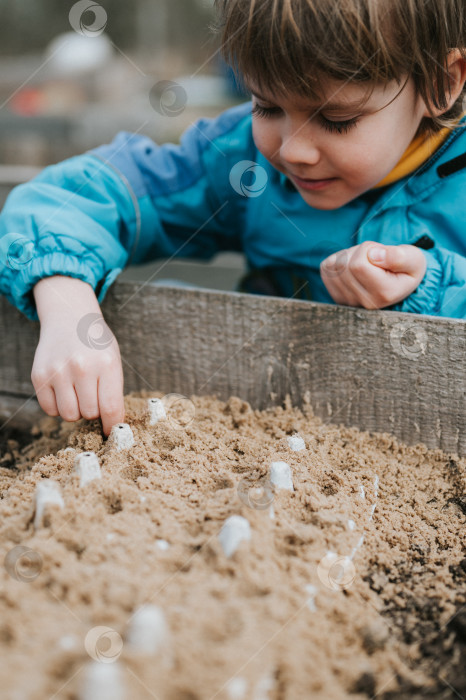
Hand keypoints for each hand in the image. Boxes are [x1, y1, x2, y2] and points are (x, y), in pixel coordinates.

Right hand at [31, 276, 124, 435]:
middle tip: (93, 394)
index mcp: (106, 364)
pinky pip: (50, 410)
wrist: (69, 318)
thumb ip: (114, 391)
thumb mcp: (113, 360)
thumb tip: (113, 425)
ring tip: (78, 391)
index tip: (112, 432)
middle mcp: (81, 367)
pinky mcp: (39, 375)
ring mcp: (58, 371)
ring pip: (69, 415)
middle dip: (94, 410)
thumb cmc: (96, 344)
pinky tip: (63, 390)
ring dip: (75, 409)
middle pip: (89, 413)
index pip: (111, 408)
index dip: (112, 425)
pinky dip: (58, 406)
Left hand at [320, 241, 426, 309]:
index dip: (368, 250)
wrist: (399, 282)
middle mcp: (364, 303)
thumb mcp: (413, 259)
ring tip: (366, 261)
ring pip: (334, 266)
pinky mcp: (337, 296)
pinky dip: (338, 260)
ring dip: (348, 255)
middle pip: (345, 265)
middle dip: (358, 252)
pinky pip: (326, 268)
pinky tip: (353, 266)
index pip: (358, 265)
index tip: (381, 254)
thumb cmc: (407, 268)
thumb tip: (374, 255)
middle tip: (374, 256)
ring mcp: (348, 302)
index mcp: (384, 294)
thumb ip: (398, 257)